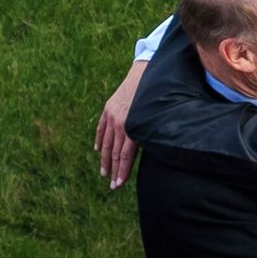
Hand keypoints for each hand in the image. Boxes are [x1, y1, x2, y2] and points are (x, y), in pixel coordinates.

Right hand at [94, 61, 147, 189]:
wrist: (146, 71)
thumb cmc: (157, 97)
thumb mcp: (155, 118)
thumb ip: (149, 135)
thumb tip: (150, 152)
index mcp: (132, 127)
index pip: (124, 156)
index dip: (122, 172)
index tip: (119, 185)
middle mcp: (120, 123)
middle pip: (114, 152)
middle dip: (114, 170)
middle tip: (113, 186)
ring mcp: (112, 115)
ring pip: (106, 143)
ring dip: (105, 159)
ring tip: (105, 173)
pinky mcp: (108, 108)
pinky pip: (102, 128)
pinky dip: (100, 140)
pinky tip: (98, 151)